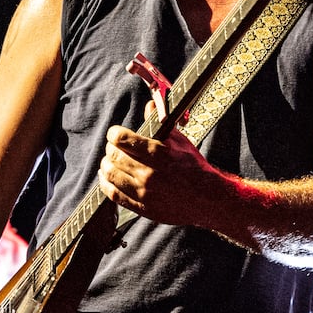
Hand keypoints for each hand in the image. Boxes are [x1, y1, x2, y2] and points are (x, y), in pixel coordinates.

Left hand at [98, 124, 225, 226]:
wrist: (207, 199)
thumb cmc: (194, 167)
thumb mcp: (180, 142)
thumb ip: (161, 124)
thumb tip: (150, 105)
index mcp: (158, 154)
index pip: (122, 139)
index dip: (114, 133)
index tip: (115, 133)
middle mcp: (148, 173)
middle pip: (113, 155)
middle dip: (111, 148)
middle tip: (114, 147)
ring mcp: (143, 192)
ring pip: (110, 174)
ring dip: (106, 164)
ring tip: (110, 161)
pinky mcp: (141, 207)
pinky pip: (113, 194)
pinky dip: (105, 183)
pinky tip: (106, 177)